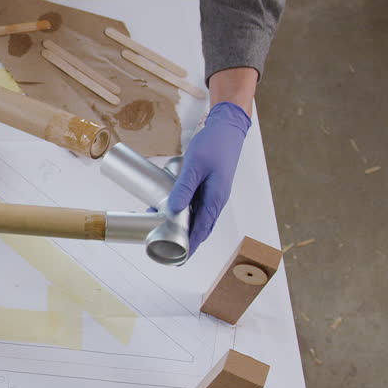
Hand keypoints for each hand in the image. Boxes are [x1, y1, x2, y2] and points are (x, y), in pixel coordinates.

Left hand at [166, 102, 249, 251]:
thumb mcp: (194, 166)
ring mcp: (212, 193)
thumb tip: (173, 211)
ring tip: (161, 230)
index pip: (202, 230)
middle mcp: (216, 200)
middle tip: (165, 248)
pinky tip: (168, 209)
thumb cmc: (213, 145)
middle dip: (184, 239)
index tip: (179, 258)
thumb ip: (184, 188)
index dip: (190, 245)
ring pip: (196, 215)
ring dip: (181, 224)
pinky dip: (182, 210)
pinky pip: (194, 204)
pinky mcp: (207, 186)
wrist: (226, 128)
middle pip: (200, 227)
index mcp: (215, 199)